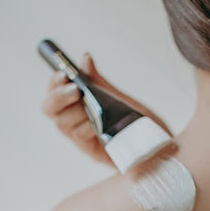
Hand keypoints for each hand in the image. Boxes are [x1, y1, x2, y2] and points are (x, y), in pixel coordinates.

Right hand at [41, 53, 172, 165]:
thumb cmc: (139, 123)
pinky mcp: (91, 152)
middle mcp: (76, 122)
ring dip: (77, 111)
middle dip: (59, 96)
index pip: (53, 93)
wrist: (160, 146)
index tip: (63, 73)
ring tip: (96, 108)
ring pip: (63, 123)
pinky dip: (87, 126)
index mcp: (78, 107)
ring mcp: (82, 138)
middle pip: (49, 109)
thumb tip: (85, 59)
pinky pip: (79, 136)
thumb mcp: (119, 98)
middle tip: (76, 90)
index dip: (54, 83)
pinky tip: (98, 124)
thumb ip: (98, 83)